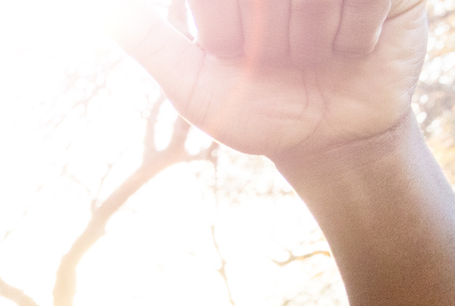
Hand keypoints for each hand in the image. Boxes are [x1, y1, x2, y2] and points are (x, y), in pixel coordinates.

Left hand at [108, 0, 429, 162]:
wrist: (331, 142)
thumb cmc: (257, 113)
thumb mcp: (193, 86)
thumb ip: (147, 41)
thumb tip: (98, 10)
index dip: (229, 29)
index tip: (236, 54)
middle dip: (271, 35)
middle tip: (278, 59)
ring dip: (313, 37)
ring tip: (315, 57)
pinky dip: (356, 34)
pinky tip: (353, 51)